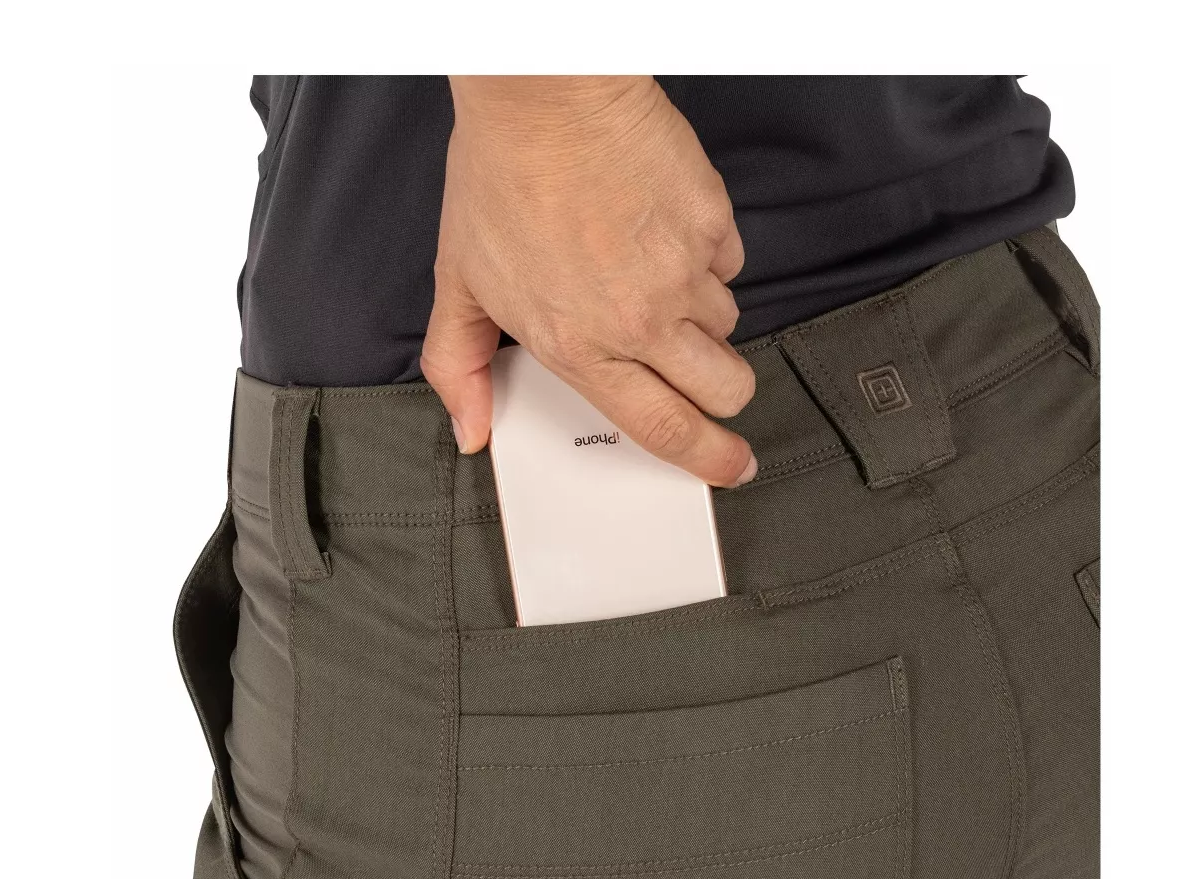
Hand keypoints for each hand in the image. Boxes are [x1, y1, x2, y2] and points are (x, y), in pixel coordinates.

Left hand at [421, 76, 756, 486]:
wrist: (546, 96)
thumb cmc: (501, 181)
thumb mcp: (460, 283)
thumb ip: (460, 366)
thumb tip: (471, 429)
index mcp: (584, 347)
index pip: (664, 429)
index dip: (708, 459)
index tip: (731, 467)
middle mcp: (642, 320)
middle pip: (725, 389)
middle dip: (724, 397)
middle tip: (705, 378)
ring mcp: (685, 270)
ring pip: (728, 324)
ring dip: (701, 316)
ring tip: (650, 274)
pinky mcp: (713, 222)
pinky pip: (729, 262)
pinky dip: (705, 257)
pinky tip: (661, 230)